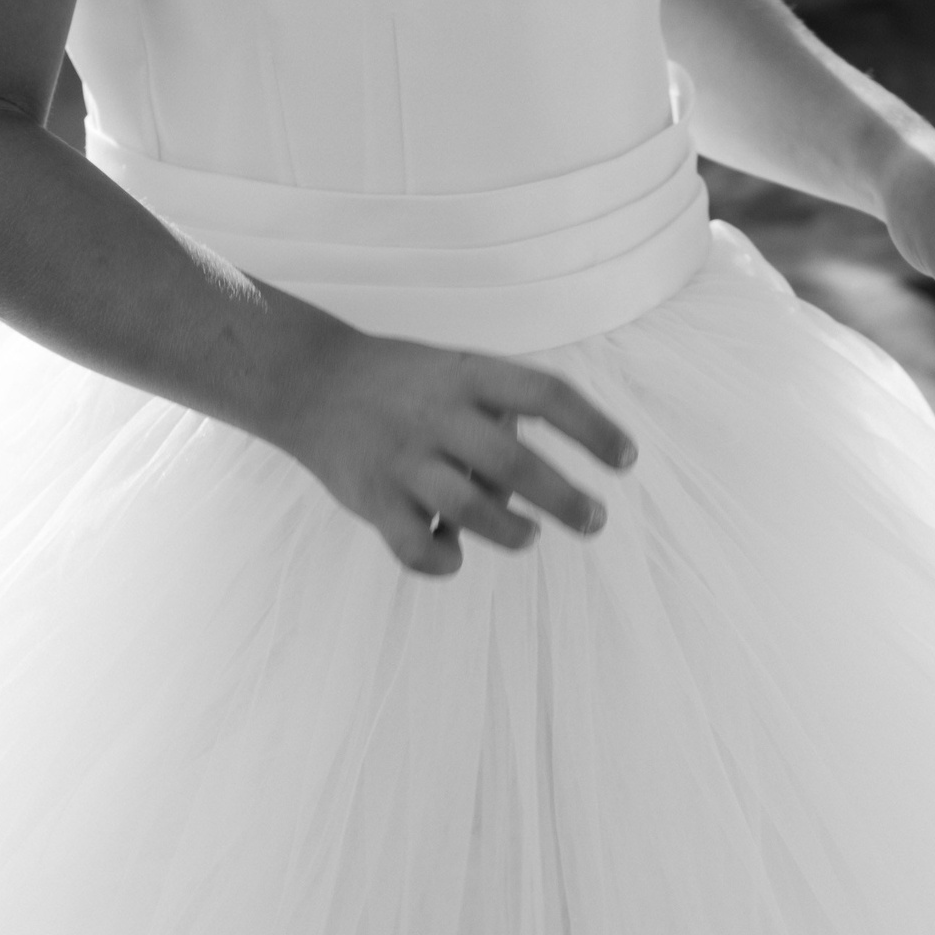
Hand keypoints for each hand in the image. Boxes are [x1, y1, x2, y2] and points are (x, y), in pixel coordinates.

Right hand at [274, 313, 637, 575]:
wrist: (308, 382)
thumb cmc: (403, 385)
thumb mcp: (457, 372)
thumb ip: (503, 414)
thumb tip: (541, 488)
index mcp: (468, 375)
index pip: (547, 395)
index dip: (594, 429)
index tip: (627, 461)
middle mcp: (437, 414)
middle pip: (516, 461)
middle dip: (566, 499)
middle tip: (595, 521)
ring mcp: (403, 459)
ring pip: (470, 509)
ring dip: (513, 532)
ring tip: (529, 536)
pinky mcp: (372, 500)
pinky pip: (416, 548)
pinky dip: (444, 562)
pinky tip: (454, 554)